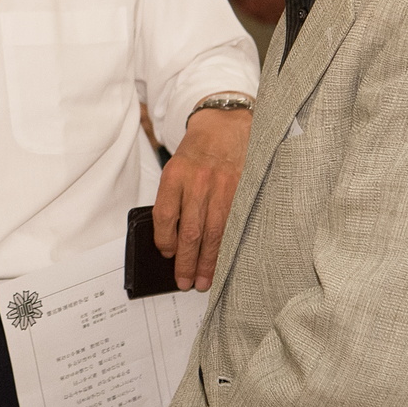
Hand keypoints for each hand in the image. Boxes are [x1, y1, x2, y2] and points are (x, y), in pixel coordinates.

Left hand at [153, 107, 249, 291]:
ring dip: (208, 261)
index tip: (166, 254)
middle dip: (187, 262)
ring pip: (214, 233)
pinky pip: (234, 226)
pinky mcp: (242, 191)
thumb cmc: (197, 151)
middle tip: (183, 281)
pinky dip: (227, 246)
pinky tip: (224, 261)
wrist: (226, 124)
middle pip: (190, 231)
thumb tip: (171, 238)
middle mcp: (198, 182)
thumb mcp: (176, 167)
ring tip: (204, 280)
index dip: (164, 240)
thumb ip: (173, 198)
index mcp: (175, 174)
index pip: (165, 216)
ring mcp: (223, 188)